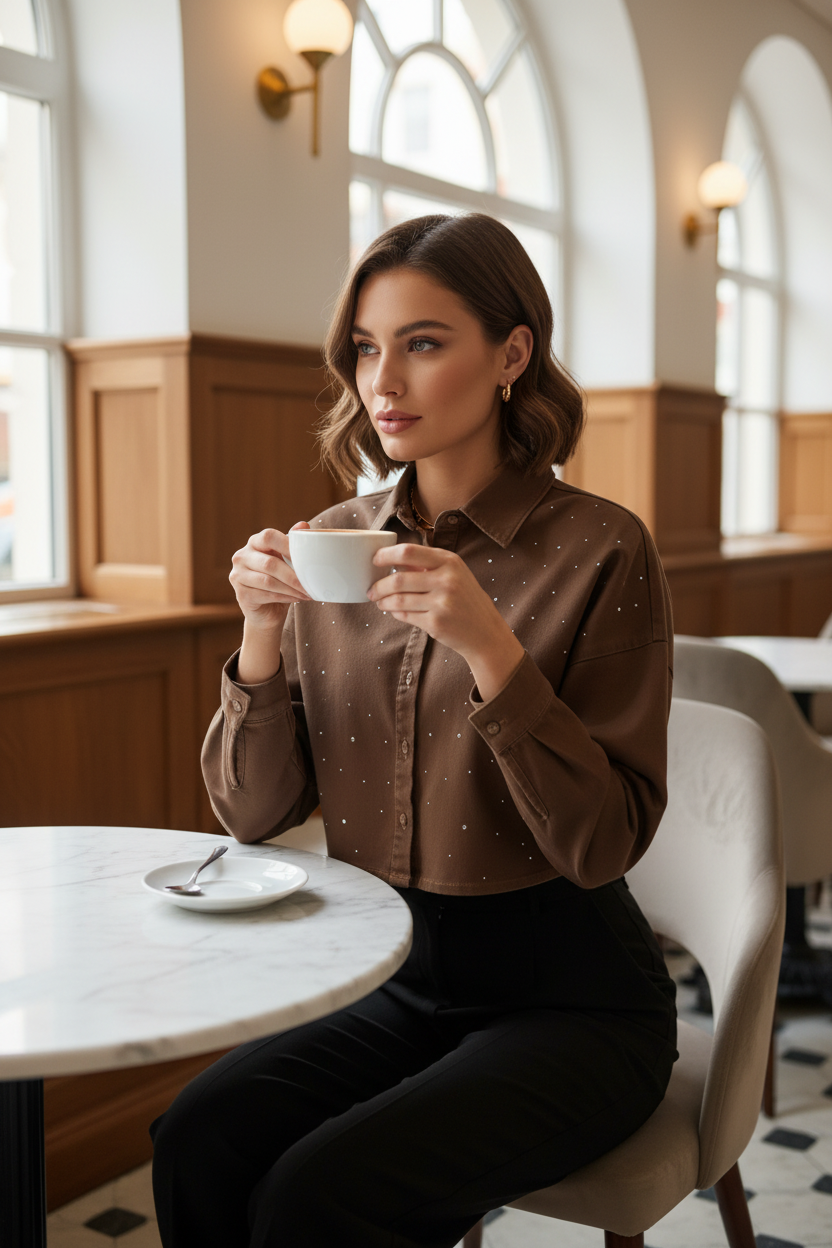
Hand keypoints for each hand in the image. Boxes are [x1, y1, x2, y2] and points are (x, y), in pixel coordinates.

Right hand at [230, 524, 311, 632]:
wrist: (267, 611)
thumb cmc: (280, 581)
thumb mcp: (287, 560)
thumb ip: (292, 543)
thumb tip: (304, 525)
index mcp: (254, 542)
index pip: (268, 537)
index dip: (288, 546)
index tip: (307, 558)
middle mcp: (242, 557)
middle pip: (270, 563)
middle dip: (294, 575)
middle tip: (311, 583)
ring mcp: (238, 576)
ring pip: (269, 581)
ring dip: (292, 588)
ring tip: (307, 592)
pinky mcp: (241, 595)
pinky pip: (267, 595)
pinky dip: (285, 597)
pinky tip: (297, 599)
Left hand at [368, 543, 524, 700]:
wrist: (485, 631)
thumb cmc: (465, 599)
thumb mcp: (453, 574)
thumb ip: (426, 564)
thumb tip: (392, 558)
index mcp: (449, 561)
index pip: (408, 551)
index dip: (386, 555)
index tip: (375, 560)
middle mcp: (447, 580)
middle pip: (398, 579)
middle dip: (379, 585)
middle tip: (372, 589)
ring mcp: (442, 602)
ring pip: (398, 599)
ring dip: (383, 601)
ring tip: (379, 602)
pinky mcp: (436, 623)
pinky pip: (405, 615)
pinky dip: (395, 613)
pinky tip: (393, 611)